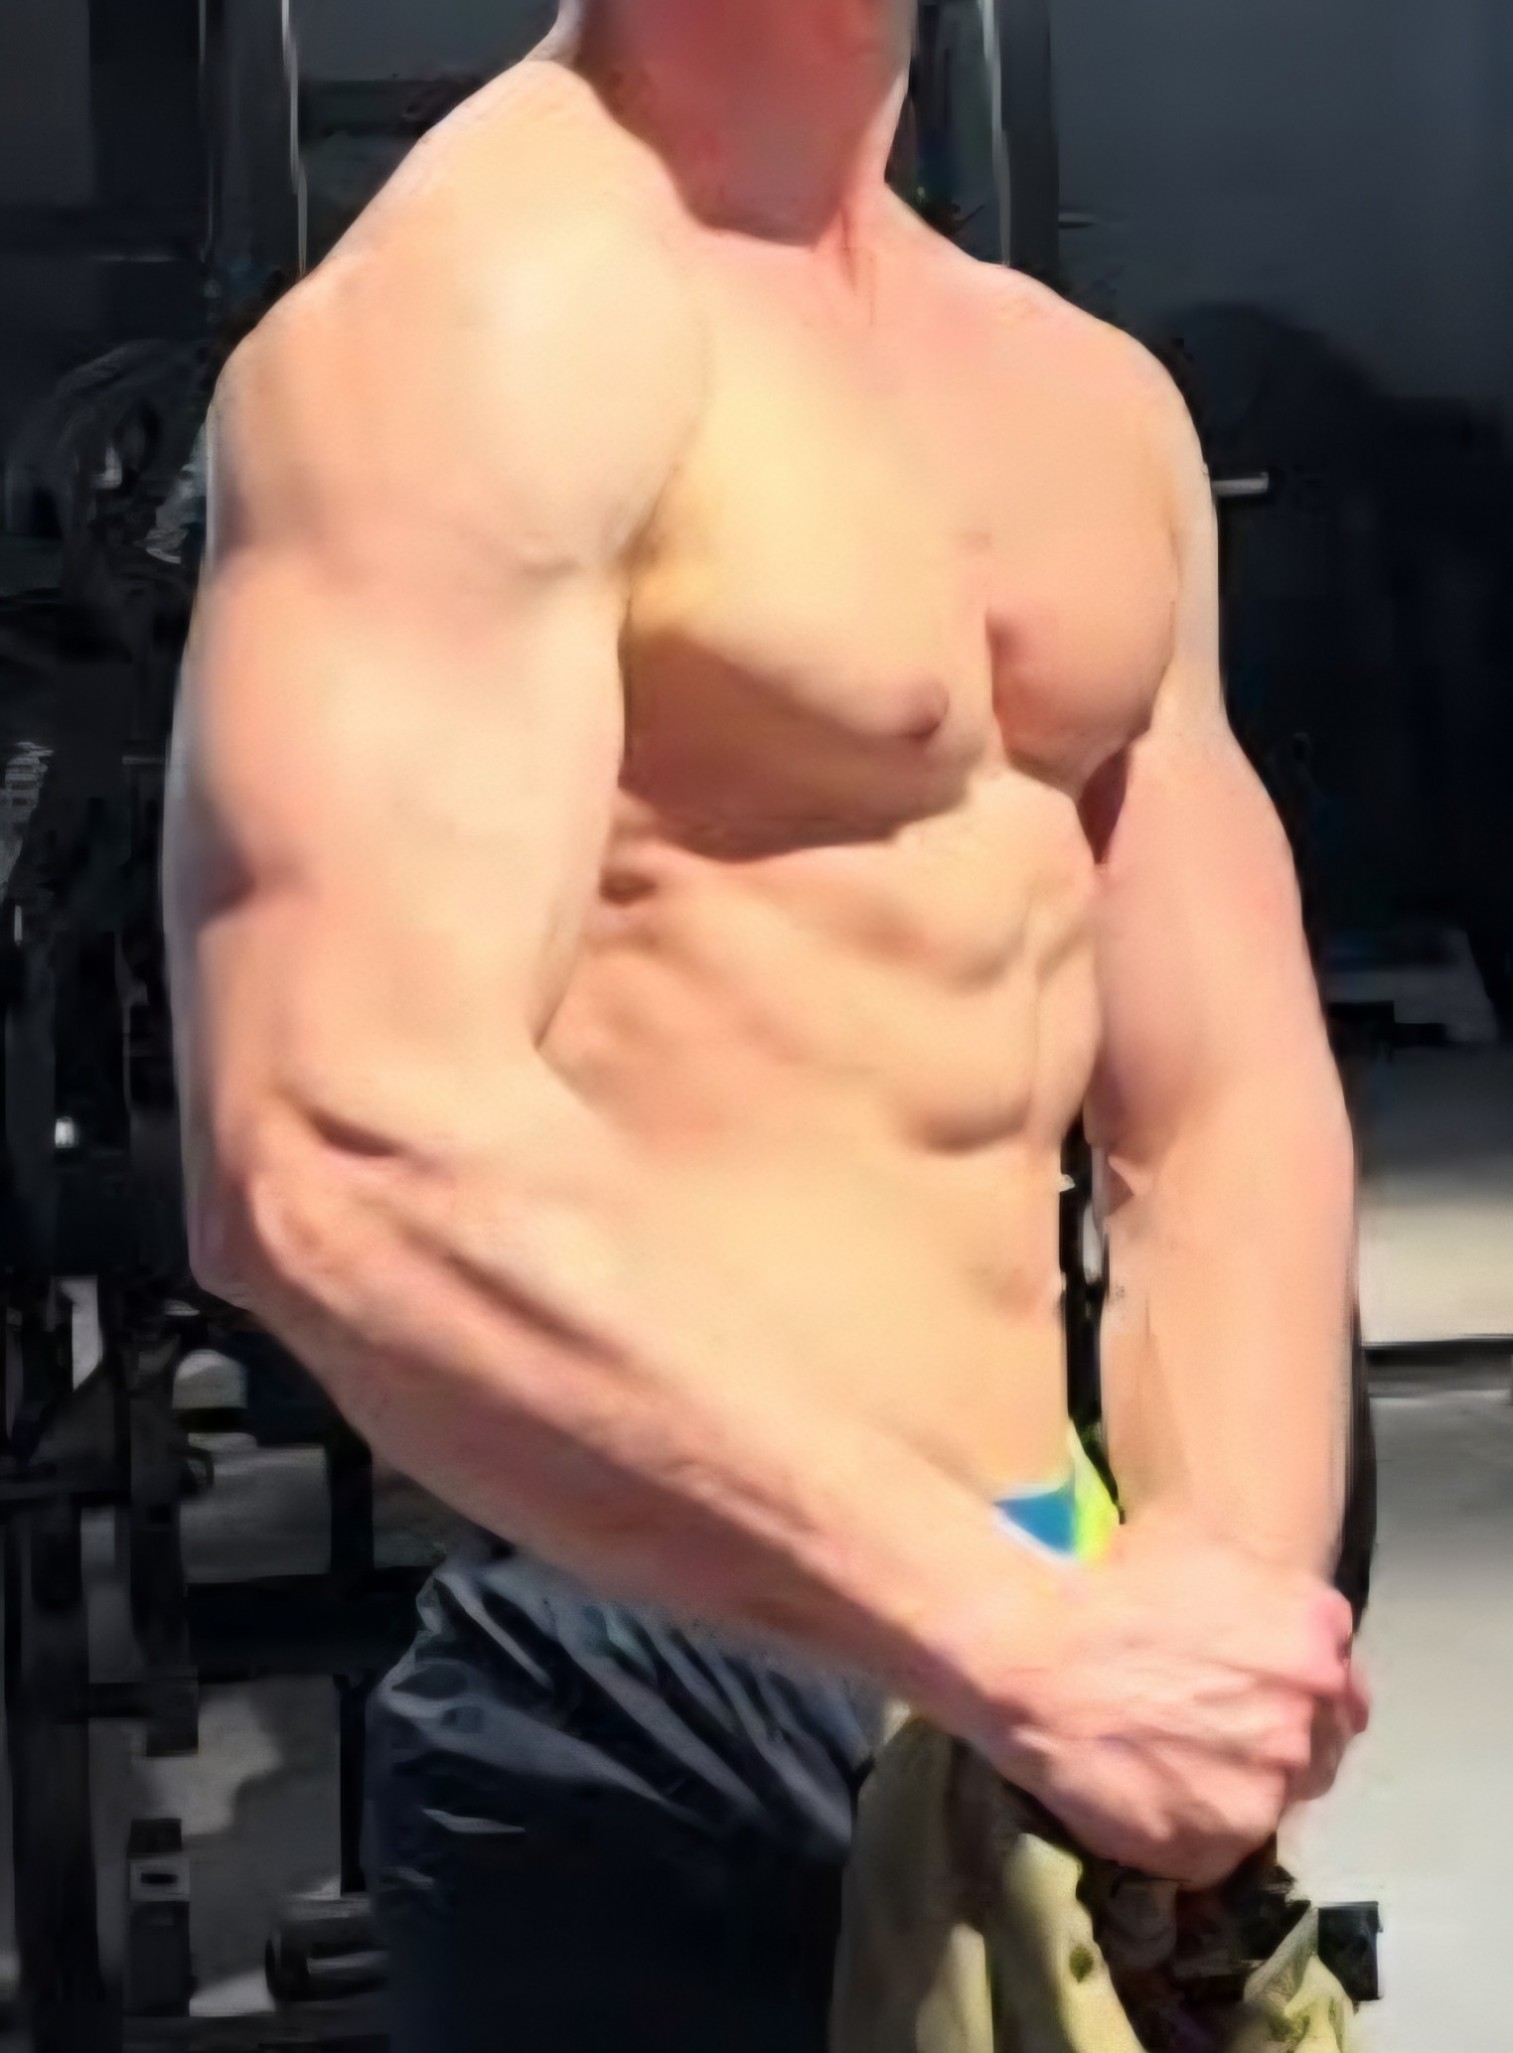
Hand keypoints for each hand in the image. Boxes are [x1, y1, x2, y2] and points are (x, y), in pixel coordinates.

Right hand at [980, 1509, 1358, 1887]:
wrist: (1034, 1654)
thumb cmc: (1111, 1585)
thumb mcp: (1208, 1554)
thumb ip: (1272, 1601)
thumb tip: (1283, 1638)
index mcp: (1318, 1636)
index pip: (1339, 1689)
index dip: (1295, 1697)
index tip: (1253, 1699)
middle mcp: (1310, 1714)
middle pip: (1312, 1749)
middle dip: (1270, 1745)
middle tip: (1204, 1734)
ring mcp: (1268, 1788)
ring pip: (1267, 1804)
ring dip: (1229, 1793)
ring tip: (1166, 1769)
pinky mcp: (1218, 1845)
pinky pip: (1216, 1852)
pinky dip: (1187, 1833)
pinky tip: (1144, 1798)